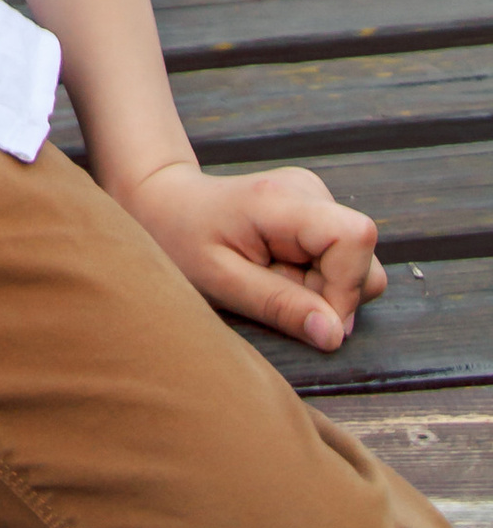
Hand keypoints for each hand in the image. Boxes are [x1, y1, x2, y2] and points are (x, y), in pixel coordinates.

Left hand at [117, 154, 386, 352]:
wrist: (164, 204)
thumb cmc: (182, 241)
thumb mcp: (221, 282)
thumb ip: (280, 306)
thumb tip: (336, 336)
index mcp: (283, 201)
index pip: (355, 237)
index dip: (345, 286)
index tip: (310, 314)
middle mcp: (309, 190)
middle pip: (363, 258)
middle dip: (331, 295)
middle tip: (274, 291)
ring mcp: (315, 198)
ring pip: (357, 265)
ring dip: (322, 289)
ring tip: (271, 280)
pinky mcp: (315, 212)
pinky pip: (340, 261)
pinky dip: (316, 279)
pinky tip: (277, 270)